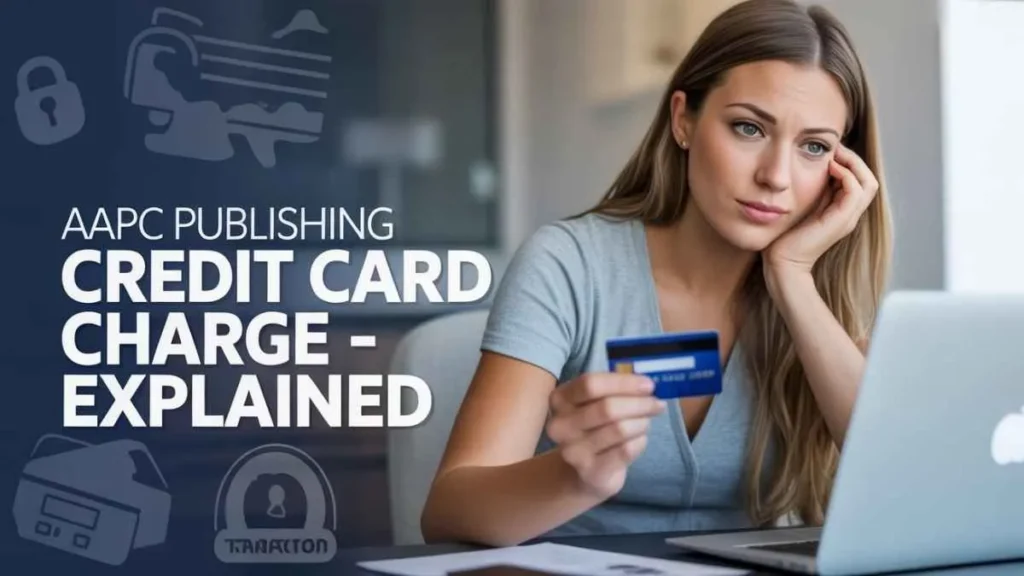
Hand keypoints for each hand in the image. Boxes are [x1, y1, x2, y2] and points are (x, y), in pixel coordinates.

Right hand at [545, 373, 665, 498]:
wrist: (584, 472)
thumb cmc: (594, 429)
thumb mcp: (595, 404)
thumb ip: (615, 390)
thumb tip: (646, 385)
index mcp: (560, 399)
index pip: (591, 384)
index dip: (623, 383)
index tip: (648, 385)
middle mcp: (561, 425)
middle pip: (607, 408)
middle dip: (639, 404)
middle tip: (657, 404)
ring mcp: (573, 451)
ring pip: (619, 429)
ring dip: (641, 423)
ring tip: (646, 422)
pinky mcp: (591, 472)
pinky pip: (626, 450)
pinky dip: (640, 442)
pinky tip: (640, 439)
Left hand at [763, 144, 879, 275]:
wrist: (783, 261)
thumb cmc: (786, 235)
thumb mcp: (804, 205)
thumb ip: (814, 190)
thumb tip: (815, 166)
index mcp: (842, 211)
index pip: (860, 180)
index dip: (849, 162)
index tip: (830, 150)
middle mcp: (850, 215)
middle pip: (870, 179)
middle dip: (854, 159)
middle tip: (835, 147)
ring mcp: (848, 218)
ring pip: (868, 183)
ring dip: (852, 163)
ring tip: (833, 155)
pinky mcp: (841, 220)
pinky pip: (855, 191)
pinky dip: (846, 175)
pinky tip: (829, 167)